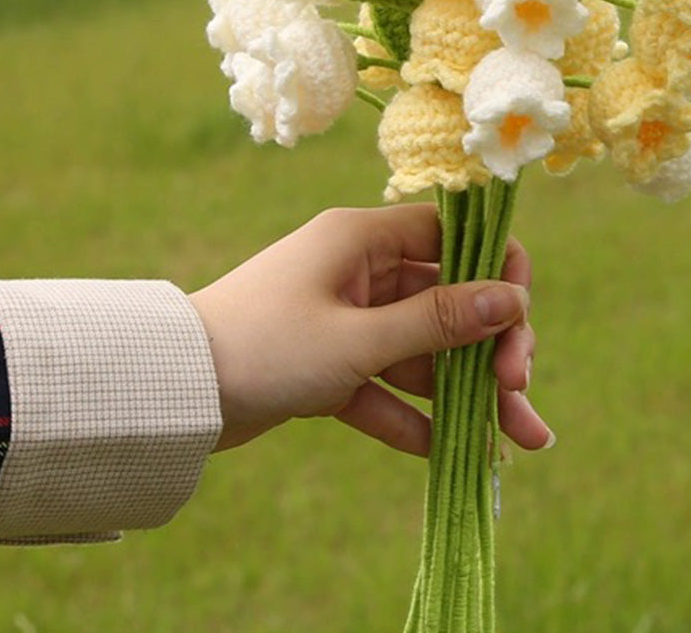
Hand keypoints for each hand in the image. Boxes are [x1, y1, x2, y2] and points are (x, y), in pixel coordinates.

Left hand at [188, 204, 552, 454]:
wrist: (170, 395)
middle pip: (448, 300)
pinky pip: (385, 386)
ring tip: (518, 440)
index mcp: (364, 239)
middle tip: (519, 390)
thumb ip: (438, 321)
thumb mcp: (358, 339)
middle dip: (491, 347)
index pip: (452, 235)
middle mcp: (361, 271)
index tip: (520, 316)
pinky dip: (413, 416)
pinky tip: (452, 454)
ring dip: (466, 392)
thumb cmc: (263, 347)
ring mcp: (345, 320)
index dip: (496, 269)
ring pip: (423, 351)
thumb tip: (514, 298)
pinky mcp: (328, 365)